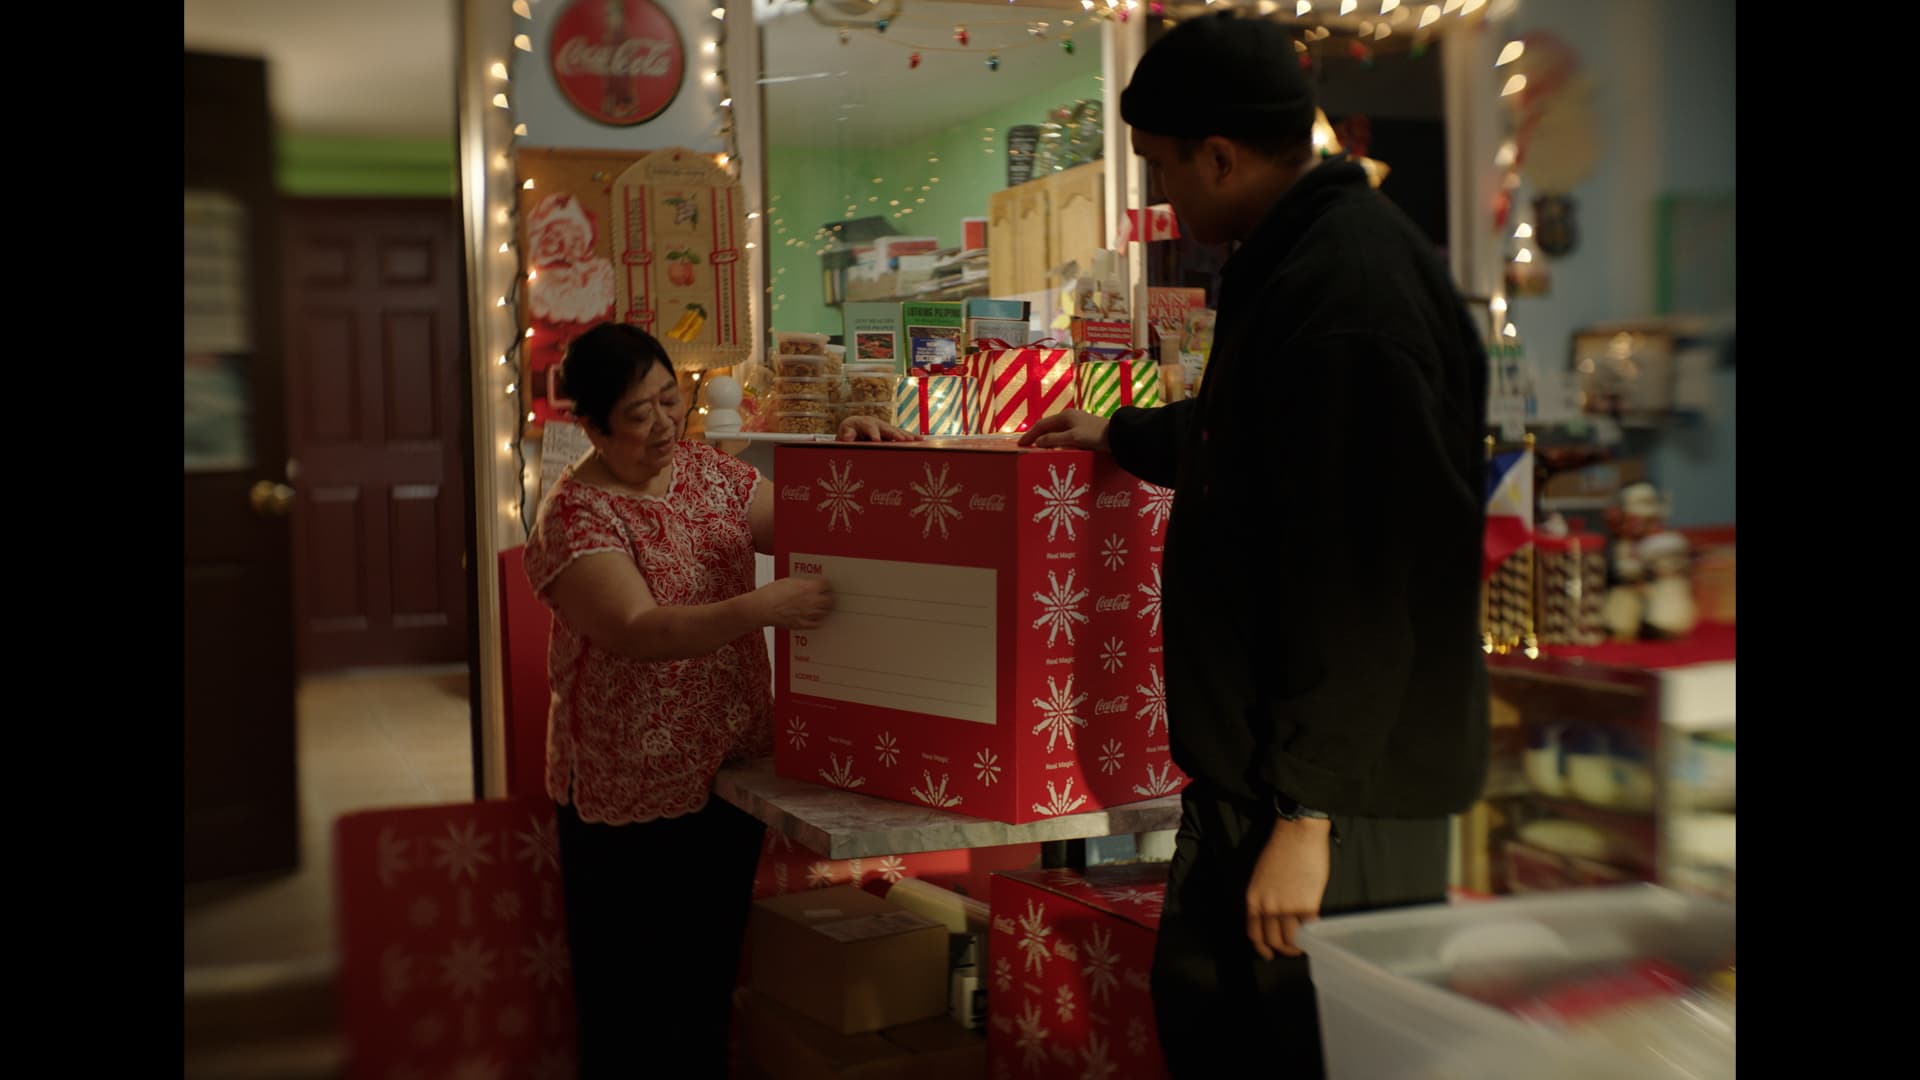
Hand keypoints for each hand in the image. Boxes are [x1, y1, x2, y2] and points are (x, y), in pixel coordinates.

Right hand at [751, 576, 833, 629]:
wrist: (761, 608)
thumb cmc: (770, 594)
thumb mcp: (789, 581)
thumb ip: (802, 583)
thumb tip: (808, 584)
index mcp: (809, 587)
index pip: (826, 585)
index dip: (826, 585)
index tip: (825, 586)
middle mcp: (811, 601)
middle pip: (829, 600)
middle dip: (828, 598)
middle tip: (827, 596)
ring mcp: (808, 614)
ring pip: (825, 612)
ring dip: (824, 609)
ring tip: (822, 607)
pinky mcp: (803, 624)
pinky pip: (817, 624)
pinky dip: (818, 621)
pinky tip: (816, 618)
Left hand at [837, 415, 919, 442]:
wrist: (856, 426)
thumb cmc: (848, 431)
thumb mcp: (845, 432)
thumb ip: (846, 434)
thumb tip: (846, 437)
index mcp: (865, 423)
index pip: (870, 428)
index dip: (874, 433)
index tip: (877, 440)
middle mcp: (877, 423)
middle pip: (887, 428)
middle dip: (894, 434)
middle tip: (902, 439)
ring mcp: (886, 427)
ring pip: (897, 430)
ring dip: (906, 435)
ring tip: (915, 440)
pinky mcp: (891, 432)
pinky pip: (902, 433)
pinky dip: (911, 436)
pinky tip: (921, 440)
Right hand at [1017, 408, 1108, 450]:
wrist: (1118, 436)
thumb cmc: (1094, 435)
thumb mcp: (1072, 438)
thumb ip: (1053, 439)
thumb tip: (1037, 442)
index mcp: (1065, 416)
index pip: (1042, 425)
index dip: (1030, 435)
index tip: (1020, 445)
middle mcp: (1070, 417)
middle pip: (1048, 427)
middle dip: (1037, 436)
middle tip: (1027, 447)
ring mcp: (1077, 423)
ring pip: (1056, 431)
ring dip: (1047, 439)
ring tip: (1039, 450)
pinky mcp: (1084, 431)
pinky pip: (1064, 436)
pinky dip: (1056, 442)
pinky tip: (1056, 449)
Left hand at [1245, 817, 1332, 960]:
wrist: (1297, 833)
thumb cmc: (1280, 849)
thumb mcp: (1261, 876)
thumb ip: (1264, 897)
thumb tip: (1273, 915)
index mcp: (1253, 898)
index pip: (1254, 932)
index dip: (1262, 947)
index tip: (1269, 954)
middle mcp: (1267, 906)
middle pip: (1273, 939)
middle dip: (1283, 949)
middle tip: (1293, 950)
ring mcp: (1287, 907)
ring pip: (1291, 939)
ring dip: (1298, 946)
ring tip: (1305, 945)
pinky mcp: (1307, 904)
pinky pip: (1309, 929)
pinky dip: (1313, 935)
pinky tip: (1316, 934)